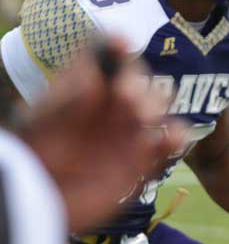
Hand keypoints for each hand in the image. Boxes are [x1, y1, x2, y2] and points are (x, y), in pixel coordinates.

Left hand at [23, 43, 186, 232]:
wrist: (43, 199)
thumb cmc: (37, 155)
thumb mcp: (48, 115)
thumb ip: (75, 92)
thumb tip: (105, 69)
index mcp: (83, 91)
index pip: (107, 60)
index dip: (117, 49)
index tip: (121, 44)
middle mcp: (108, 109)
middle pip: (137, 81)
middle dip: (138, 82)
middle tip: (126, 95)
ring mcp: (127, 135)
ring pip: (157, 108)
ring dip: (157, 106)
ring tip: (143, 118)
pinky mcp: (143, 162)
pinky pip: (169, 143)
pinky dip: (176, 138)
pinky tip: (170, 138)